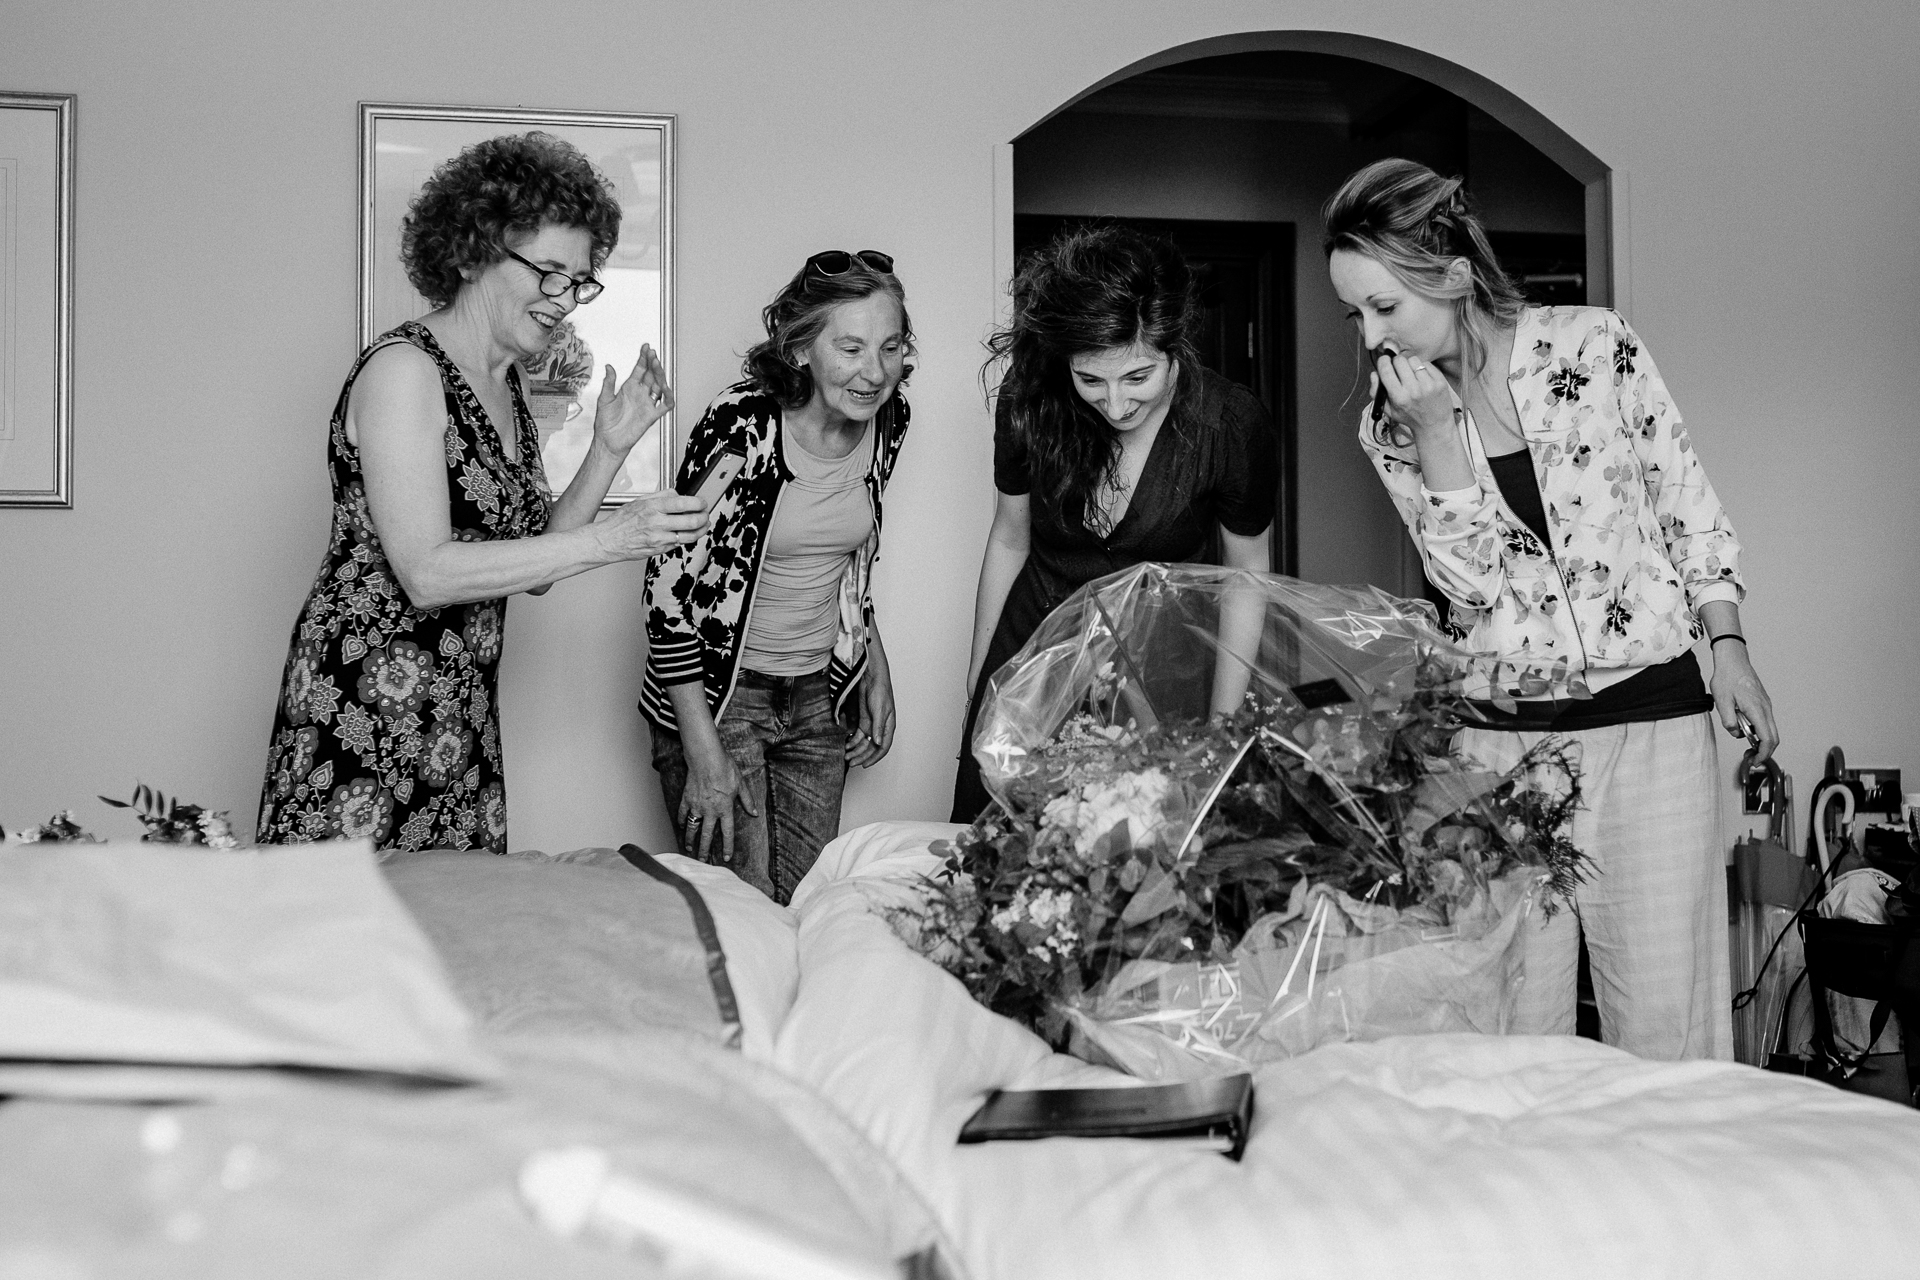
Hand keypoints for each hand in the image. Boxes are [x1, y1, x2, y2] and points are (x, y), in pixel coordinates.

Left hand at [591, 344, 675, 457]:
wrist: (608, 441)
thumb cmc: (605, 422)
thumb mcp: (603, 399)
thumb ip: (608, 383)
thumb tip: (608, 367)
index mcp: (629, 388)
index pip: (640, 369)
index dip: (643, 358)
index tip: (646, 347)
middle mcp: (640, 394)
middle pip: (651, 375)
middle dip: (653, 363)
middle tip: (652, 354)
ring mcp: (647, 404)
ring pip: (659, 386)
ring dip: (660, 375)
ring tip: (656, 364)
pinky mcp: (652, 416)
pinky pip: (665, 405)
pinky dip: (668, 397)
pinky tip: (666, 388)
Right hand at [596, 490, 706, 560]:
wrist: (608, 540)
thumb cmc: (621, 521)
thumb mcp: (640, 501)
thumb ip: (661, 496)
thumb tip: (678, 494)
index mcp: (652, 508)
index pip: (683, 503)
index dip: (699, 502)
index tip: (702, 502)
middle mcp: (657, 523)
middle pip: (692, 521)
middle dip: (704, 516)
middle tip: (706, 513)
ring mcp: (659, 538)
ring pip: (690, 536)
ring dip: (701, 530)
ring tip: (703, 524)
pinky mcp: (660, 550)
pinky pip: (679, 543)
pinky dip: (686, 538)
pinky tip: (688, 532)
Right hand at [679, 736, 758, 862]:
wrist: (706, 758)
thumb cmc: (725, 768)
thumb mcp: (741, 784)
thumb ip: (747, 800)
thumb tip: (754, 813)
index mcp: (725, 809)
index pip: (727, 832)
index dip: (727, 846)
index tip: (726, 857)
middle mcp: (710, 811)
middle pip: (706, 835)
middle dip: (704, 849)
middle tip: (702, 861)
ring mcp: (697, 806)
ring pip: (693, 827)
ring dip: (690, 839)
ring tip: (689, 849)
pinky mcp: (687, 799)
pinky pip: (683, 813)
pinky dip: (682, 820)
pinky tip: (682, 826)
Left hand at [848, 660, 895, 767]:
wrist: (871, 677)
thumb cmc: (880, 690)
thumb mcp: (880, 710)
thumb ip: (878, 727)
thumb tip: (878, 742)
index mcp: (888, 727)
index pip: (883, 747)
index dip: (874, 758)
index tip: (865, 765)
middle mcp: (880, 728)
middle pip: (871, 747)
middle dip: (861, 756)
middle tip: (851, 762)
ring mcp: (871, 724)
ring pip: (863, 743)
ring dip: (855, 750)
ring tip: (846, 755)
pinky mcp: (863, 720)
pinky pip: (858, 735)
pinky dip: (852, 741)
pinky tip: (845, 744)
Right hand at [1374, 349, 1454, 437]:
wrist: (1434, 425)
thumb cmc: (1410, 417)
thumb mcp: (1388, 410)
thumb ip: (1376, 392)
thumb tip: (1374, 373)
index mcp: (1398, 398)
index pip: (1386, 370)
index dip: (1383, 361)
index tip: (1384, 360)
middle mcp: (1413, 390)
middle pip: (1399, 361)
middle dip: (1396, 362)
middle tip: (1398, 368)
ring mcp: (1428, 385)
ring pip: (1413, 360)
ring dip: (1410, 364)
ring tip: (1411, 374)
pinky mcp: (1440, 381)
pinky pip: (1427, 364)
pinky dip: (1422, 367)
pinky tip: (1422, 377)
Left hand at [1710, 641, 1778, 763]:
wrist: (1733, 660)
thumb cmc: (1727, 677)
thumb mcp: (1721, 701)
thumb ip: (1729, 721)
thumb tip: (1737, 734)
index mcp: (1757, 710)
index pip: (1767, 739)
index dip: (1763, 754)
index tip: (1756, 762)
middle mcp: (1766, 708)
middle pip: (1773, 737)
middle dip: (1764, 751)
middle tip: (1750, 758)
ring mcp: (1766, 705)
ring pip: (1770, 729)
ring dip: (1761, 740)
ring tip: (1744, 741)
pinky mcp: (1763, 702)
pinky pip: (1765, 721)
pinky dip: (1759, 730)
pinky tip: (1745, 727)